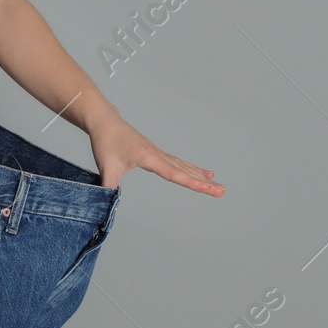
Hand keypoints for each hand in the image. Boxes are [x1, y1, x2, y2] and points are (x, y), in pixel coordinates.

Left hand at [88, 114, 223, 195]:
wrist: (105, 121)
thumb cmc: (105, 142)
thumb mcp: (106, 167)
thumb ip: (109, 188)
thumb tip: (109, 206)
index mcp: (149, 157)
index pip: (174, 174)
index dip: (192, 182)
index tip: (208, 188)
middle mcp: (157, 154)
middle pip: (185, 171)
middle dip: (204, 182)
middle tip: (222, 191)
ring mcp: (158, 152)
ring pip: (184, 166)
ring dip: (201, 176)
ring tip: (218, 185)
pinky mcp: (156, 152)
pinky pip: (178, 163)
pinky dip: (191, 169)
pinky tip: (202, 173)